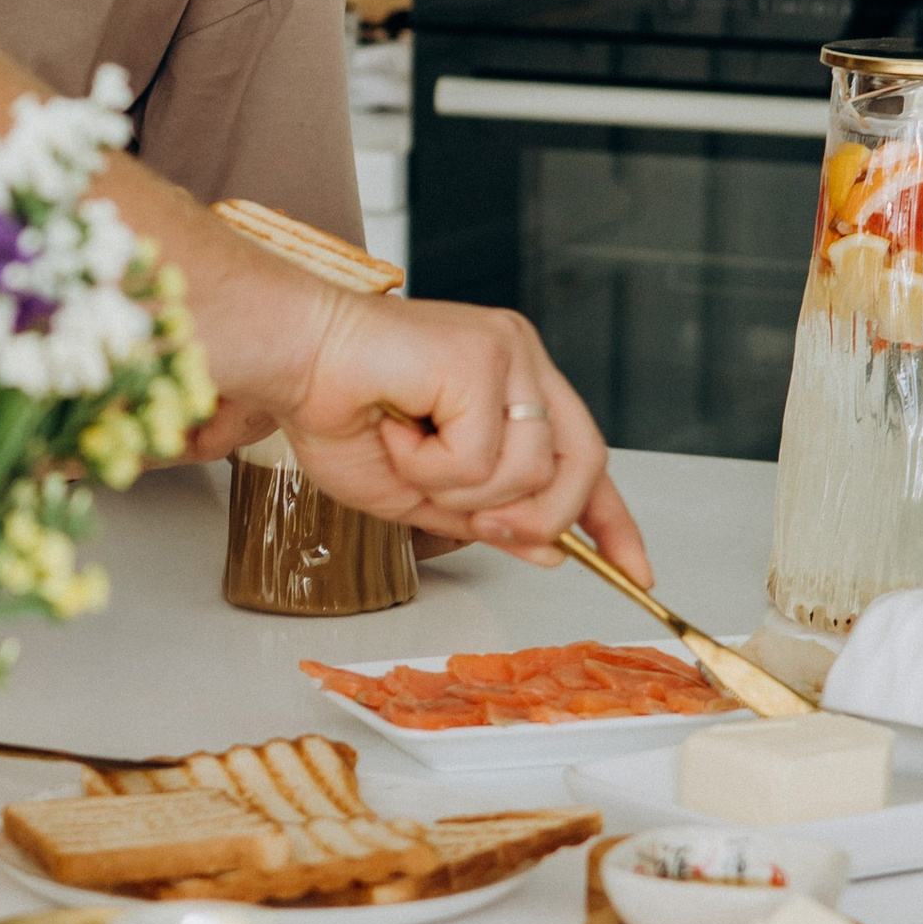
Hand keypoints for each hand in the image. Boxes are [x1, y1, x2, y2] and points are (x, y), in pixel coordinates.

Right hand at [267, 291, 651, 583]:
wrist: (288, 359)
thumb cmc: (335, 409)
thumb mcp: (422, 491)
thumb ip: (487, 517)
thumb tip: (551, 551)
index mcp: (512, 384)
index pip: (586, 457)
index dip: (611, 519)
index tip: (634, 570)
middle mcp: (521, 360)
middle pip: (582, 465)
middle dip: (534, 518)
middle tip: (474, 520)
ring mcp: (508, 353)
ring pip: (528, 472)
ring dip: (456, 489)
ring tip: (405, 448)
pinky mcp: (483, 355)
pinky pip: (481, 457)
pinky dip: (430, 466)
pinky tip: (395, 429)